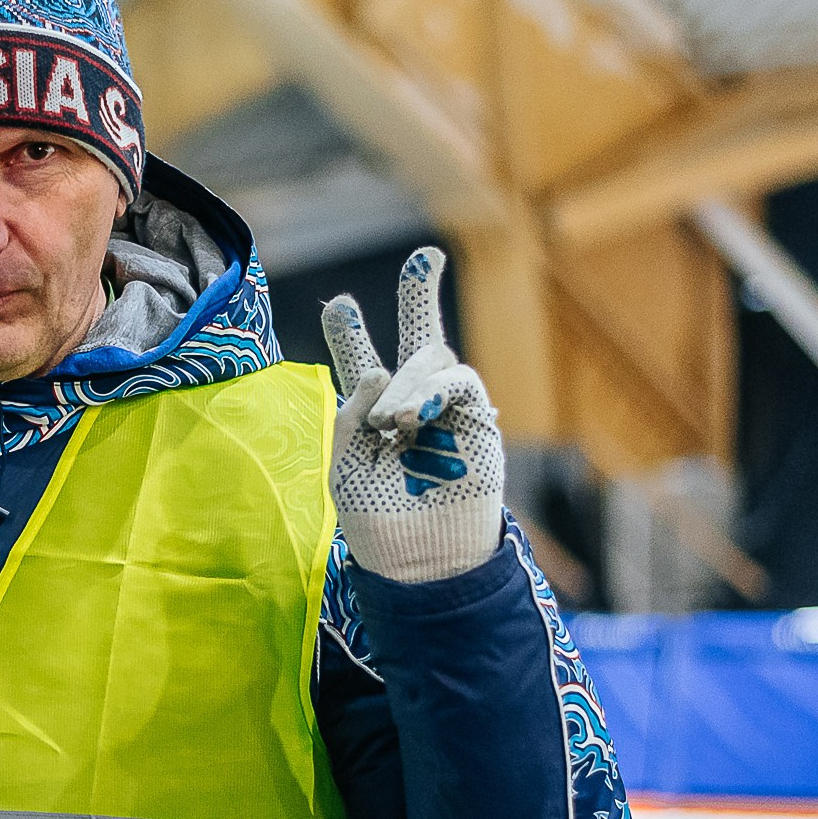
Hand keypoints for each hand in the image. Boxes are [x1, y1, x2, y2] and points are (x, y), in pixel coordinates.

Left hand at [320, 246, 504, 582]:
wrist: (420, 562)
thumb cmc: (374, 519)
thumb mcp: (341, 465)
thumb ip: (348, 412)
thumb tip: (381, 368)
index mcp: (371, 413)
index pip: (362, 360)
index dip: (352, 330)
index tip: (339, 303)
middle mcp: (411, 402)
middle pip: (417, 335)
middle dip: (421, 293)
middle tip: (427, 257)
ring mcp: (447, 411)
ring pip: (435, 357)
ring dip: (408, 381)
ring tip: (392, 423)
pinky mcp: (478, 423)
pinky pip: (460, 384)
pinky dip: (435, 391)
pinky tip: (416, 417)